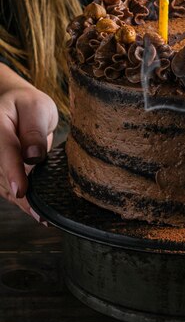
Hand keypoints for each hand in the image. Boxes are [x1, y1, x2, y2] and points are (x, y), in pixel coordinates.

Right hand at [0, 63, 57, 222]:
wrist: (16, 107)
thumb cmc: (28, 105)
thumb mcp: (36, 107)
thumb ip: (34, 129)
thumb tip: (34, 156)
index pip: (5, 150)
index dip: (13, 171)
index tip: (21, 191)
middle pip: (3, 174)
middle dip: (22, 194)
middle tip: (42, 213)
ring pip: (4, 186)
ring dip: (23, 203)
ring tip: (43, 216)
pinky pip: (7, 189)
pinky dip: (23, 202)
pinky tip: (38, 213)